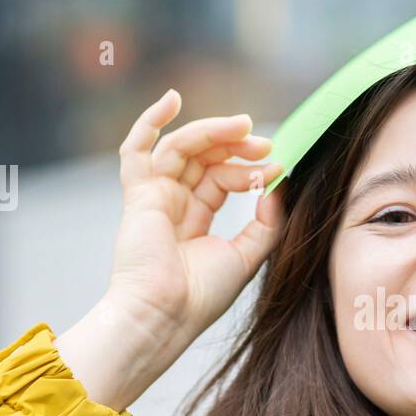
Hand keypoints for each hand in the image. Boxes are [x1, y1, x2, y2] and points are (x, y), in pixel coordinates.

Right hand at [56, 90, 285, 412]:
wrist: (165, 315)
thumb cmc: (201, 296)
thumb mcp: (248, 256)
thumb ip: (267, 222)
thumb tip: (277, 185)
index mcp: (196, 221)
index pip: (224, 179)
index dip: (251, 169)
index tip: (278, 166)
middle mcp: (174, 205)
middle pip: (205, 159)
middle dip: (235, 146)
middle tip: (264, 142)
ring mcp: (154, 197)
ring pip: (183, 148)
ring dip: (212, 132)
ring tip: (242, 127)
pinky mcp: (138, 195)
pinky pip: (137, 150)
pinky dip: (150, 122)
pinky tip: (172, 99)